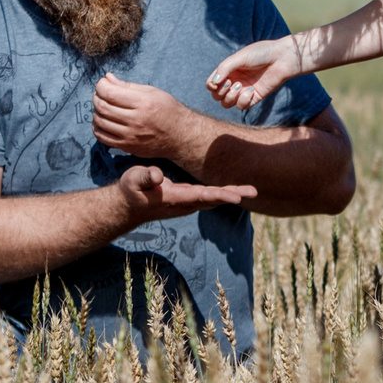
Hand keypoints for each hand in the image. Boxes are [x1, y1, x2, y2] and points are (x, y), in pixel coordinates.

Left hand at [93, 74, 197, 162]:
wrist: (180, 136)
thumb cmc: (168, 110)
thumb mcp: (152, 92)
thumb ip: (127, 86)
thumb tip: (108, 78)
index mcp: (143, 103)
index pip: (111, 93)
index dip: (101, 86)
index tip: (103, 83)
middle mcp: (136, 121)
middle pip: (103, 107)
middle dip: (96, 97)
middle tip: (100, 93)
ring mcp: (131, 136)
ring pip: (100, 122)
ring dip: (96, 111)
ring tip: (101, 105)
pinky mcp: (128, 147)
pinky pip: (103, 138)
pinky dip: (97, 128)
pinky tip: (102, 121)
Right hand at [114, 163, 253, 221]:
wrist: (128, 207)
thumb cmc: (131, 190)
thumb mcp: (133, 180)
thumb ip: (145, 177)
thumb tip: (157, 175)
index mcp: (175, 199)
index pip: (202, 196)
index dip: (220, 195)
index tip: (237, 197)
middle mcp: (185, 203)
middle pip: (214, 199)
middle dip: (234, 195)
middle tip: (254, 191)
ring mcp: (187, 203)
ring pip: (214, 199)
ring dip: (232, 194)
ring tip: (251, 190)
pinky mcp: (188, 199)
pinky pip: (210, 197)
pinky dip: (224, 193)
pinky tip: (235, 190)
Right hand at [205, 34, 304, 108]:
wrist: (282, 59)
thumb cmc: (261, 54)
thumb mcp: (240, 57)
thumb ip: (224, 68)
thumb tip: (212, 83)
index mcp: (229, 70)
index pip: (212, 84)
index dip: (212, 85)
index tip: (221, 80)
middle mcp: (234, 81)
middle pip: (217, 96)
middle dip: (221, 92)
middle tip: (231, 82)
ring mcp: (243, 90)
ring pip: (227, 104)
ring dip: (230, 97)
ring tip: (240, 86)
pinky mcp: (254, 97)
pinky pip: (241, 106)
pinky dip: (243, 100)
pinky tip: (251, 91)